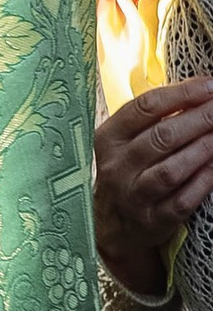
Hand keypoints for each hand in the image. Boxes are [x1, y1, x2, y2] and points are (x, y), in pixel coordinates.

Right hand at [94, 80, 212, 297]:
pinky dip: (205, 180)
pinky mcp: (153, 220)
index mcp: (109, 138)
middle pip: (162, 137)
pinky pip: (183, 199)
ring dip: (204, 149)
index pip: (146, 107)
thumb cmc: (128, 170)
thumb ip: (154, 117)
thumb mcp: (126, 140)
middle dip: (200, 119)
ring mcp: (134, 196)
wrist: (112, 224)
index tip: (211, 85)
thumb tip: (201, 91)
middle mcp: (117, 167)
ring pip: (172, 170)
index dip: (183, 94)